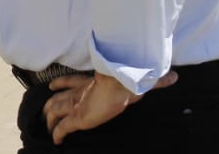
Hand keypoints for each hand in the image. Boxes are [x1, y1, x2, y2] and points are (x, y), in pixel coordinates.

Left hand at [46, 71, 176, 143]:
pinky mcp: (77, 117)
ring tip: (47, 128)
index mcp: (90, 83)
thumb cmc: (128, 80)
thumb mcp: (140, 80)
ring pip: (54, 111)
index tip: (52, 86)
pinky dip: (58, 134)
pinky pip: (63, 128)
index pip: (70, 81)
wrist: (119, 84)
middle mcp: (79, 93)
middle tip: (43, 112)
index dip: (59, 84)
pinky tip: (56, 140)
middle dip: (49, 105)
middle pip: (57, 98)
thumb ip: (155, 80)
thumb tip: (175, 77)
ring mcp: (76, 105)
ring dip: (49, 119)